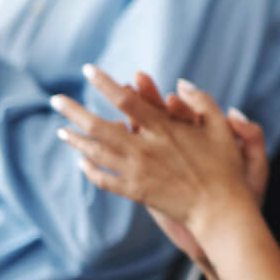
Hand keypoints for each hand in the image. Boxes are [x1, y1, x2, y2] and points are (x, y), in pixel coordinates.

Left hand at [51, 66, 265, 233]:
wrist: (218, 209)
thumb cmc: (223, 166)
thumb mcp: (220, 127)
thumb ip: (201, 101)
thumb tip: (179, 83)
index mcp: (164, 129)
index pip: (126, 101)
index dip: (105, 83)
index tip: (88, 70)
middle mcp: (145, 148)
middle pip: (98, 126)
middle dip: (74, 111)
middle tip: (56, 100)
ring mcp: (137, 171)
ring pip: (95, 153)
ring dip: (75, 140)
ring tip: (61, 131)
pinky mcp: (135, 191)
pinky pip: (103, 179)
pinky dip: (89, 169)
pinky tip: (81, 162)